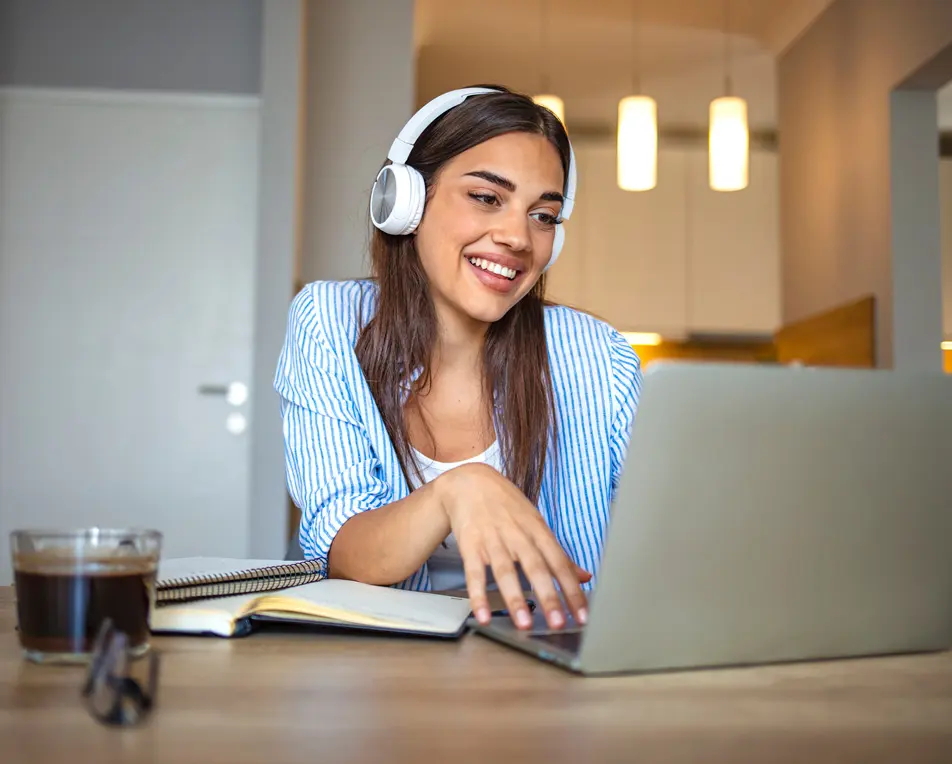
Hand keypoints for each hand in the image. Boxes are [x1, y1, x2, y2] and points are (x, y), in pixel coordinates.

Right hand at [436, 463, 591, 630]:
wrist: (469, 481)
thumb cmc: (506, 505)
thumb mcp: (535, 523)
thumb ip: (557, 553)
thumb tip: (585, 576)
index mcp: (537, 530)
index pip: (559, 562)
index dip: (572, 589)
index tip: (583, 615)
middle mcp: (517, 534)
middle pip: (536, 567)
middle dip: (548, 596)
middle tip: (558, 623)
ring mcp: (493, 539)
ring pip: (505, 571)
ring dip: (515, 598)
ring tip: (524, 624)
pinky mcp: (470, 544)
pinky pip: (474, 572)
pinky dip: (478, 595)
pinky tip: (483, 615)